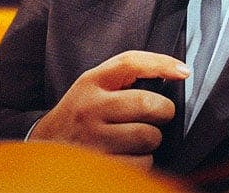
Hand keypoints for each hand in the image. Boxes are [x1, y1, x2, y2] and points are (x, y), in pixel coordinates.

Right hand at [28, 50, 188, 167]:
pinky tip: (128, 155)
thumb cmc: (79, 114)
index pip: (130, 63)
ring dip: (151, 140)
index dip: (161, 64)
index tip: (183, 71)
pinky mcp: (100, 165)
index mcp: (92, 83)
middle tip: (158, 115)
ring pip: (148, 137)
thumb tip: (175, 72)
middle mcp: (91, 108)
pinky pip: (141, 163)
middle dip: (163, 112)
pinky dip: (142, 161)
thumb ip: (124, 77)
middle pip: (146, 104)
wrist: (45, 146)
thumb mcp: (92, 86)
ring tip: (136, 138)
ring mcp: (94, 139)